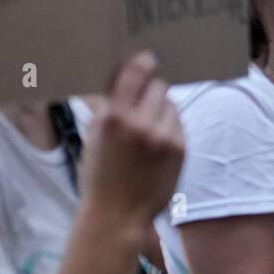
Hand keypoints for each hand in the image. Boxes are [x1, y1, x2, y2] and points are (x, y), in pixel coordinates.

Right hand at [79, 51, 183, 230]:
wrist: (117, 216)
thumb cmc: (99, 176)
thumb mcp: (93, 137)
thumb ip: (107, 107)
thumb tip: (123, 75)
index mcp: (112, 117)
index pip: (135, 72)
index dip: (143, 61)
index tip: (148, 57)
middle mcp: (139, 123)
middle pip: (158, 86)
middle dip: (151, 91)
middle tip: (143, 104)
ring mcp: (163, 136)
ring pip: (170, 104)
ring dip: (161, 110)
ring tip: (148, 131)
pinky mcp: (180, 149)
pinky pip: (178, 124)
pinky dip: (169, 128)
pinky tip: (157, 146)